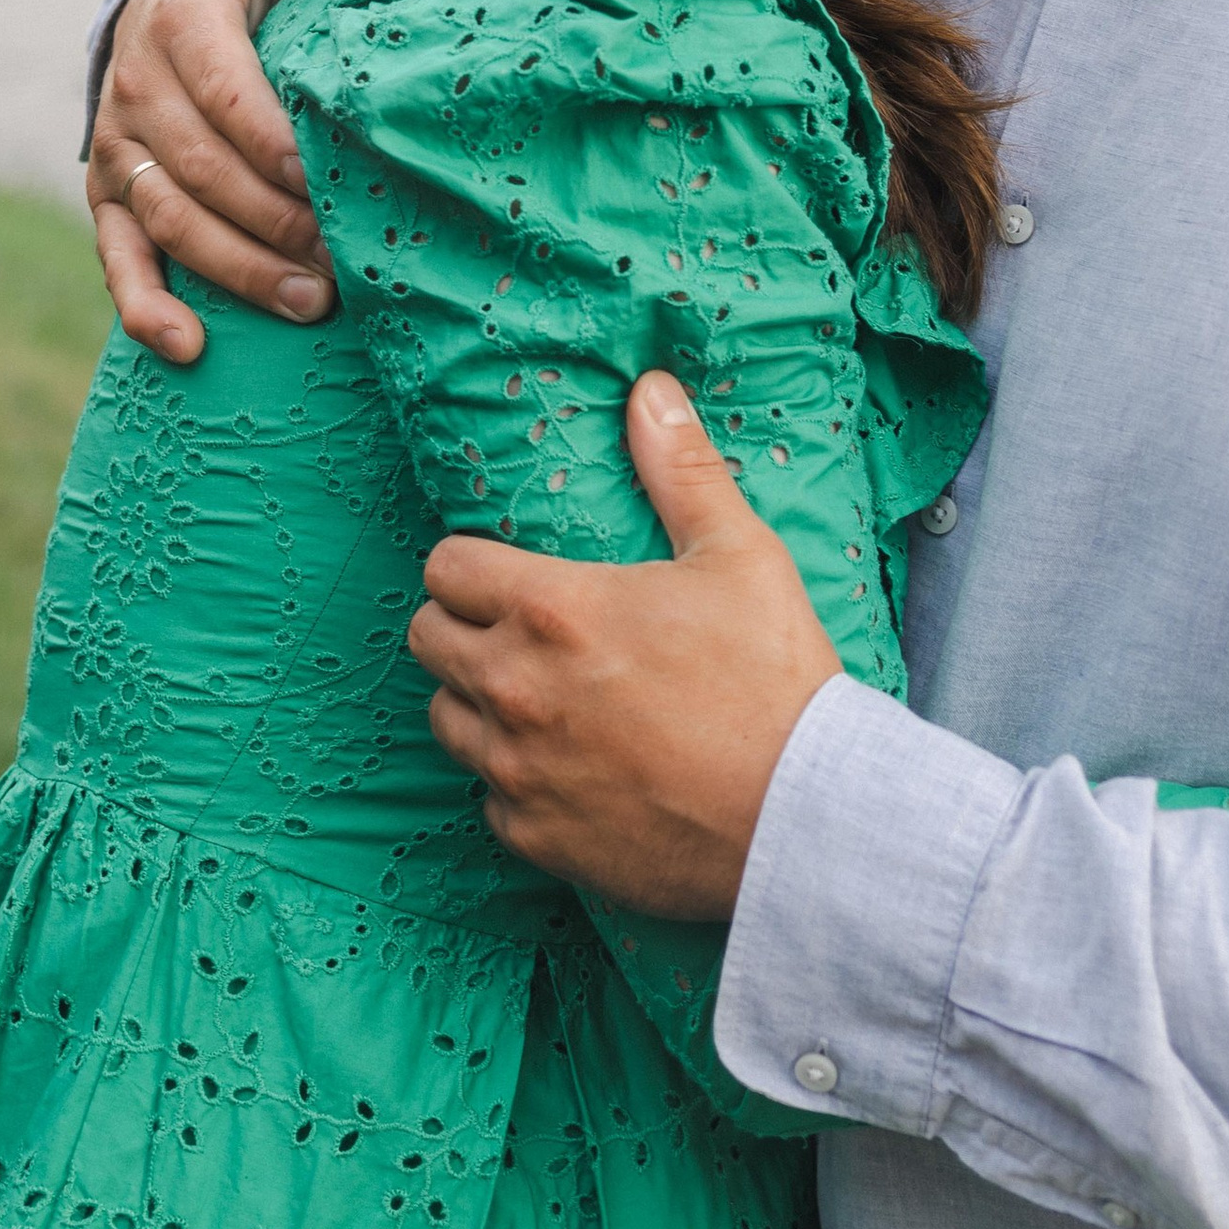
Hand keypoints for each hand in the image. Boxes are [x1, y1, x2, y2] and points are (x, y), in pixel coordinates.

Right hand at [86, 0, 334, 363]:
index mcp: (185, 12)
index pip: (225, 85)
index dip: (272, 138)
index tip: (327, 179)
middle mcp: (135, 79)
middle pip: (200, 165)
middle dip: (273, 221)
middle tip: (341, 265)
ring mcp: (113, 142)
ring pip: (168, 216)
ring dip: (235, 269)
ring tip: (309, 304)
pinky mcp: (104, 191)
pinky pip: (116, 255)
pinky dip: (145, 306)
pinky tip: (190, 347)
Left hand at [406, 374, 844, 916]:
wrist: (802, 817)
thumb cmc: (773, 680)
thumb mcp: (739, 555)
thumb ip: (681, 469)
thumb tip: (651, 390)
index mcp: (552, 610)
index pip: (444, 568)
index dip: (472, 565)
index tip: (508, 575)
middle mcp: (516, 688)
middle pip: (426, 641)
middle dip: (464, 627)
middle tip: (523, 633)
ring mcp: (518, 770)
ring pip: (446, 722)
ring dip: (480, 704)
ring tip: (545, 700)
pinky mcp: (535, 838)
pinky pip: (490, 799)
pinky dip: (518, 781)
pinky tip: (575, 769)